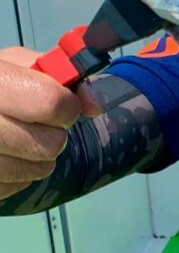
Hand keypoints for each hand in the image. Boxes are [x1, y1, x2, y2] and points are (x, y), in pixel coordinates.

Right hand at [0, 46, 99, 199]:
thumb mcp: (18, 66)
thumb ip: (63, 76)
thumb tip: (96, 104)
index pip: (50, 103)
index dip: (65, 106)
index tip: (59, 104)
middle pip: (48, 144)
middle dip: (54, 134)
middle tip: (37, 124)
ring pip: (38, 169)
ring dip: (39, 156)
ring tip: (19, 138)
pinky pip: (16, 186)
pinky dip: (19, 174)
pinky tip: (4, 154)